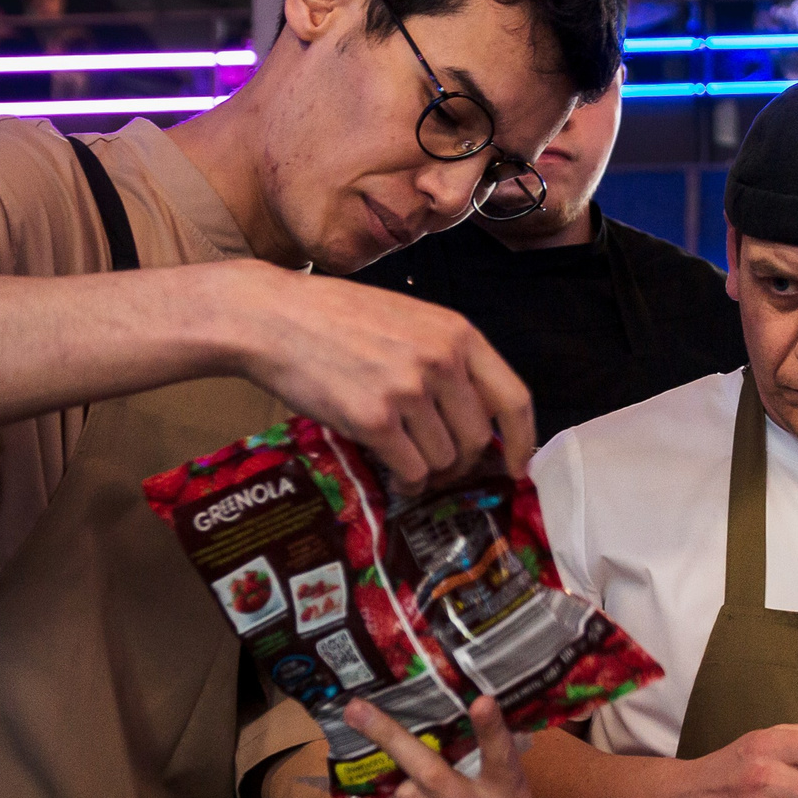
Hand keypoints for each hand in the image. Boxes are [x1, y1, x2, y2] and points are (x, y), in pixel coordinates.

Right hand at [226, 266, 535, 485]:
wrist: (273, 317)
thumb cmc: (337, 318)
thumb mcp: (410, 320)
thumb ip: (448, 360)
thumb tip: (478, 418)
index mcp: (458, 333)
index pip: (514, 398)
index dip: (523, 441)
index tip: (517, 466)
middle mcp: (441, 361)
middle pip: (478, 439)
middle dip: (462, 461)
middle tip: (439, 465)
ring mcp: (409, 391)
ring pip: (445, 459)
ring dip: (428, 469)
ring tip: (404, 456)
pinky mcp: (374, 419)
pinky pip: (410, 470)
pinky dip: (405, 480)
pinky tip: (392, 470)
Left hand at [346, 694, 531, 797]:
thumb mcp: (474, 774)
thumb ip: (462, 745)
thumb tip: (412, 699)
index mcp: (512, 795)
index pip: (501, 756)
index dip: (491, 729)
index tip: (481, 701)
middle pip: (432, 774)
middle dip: (391, 738)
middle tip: (357, 711)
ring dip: (399, 795)